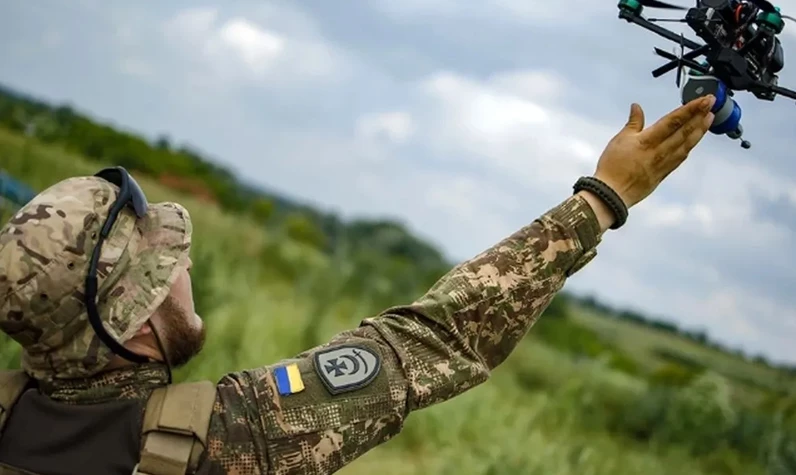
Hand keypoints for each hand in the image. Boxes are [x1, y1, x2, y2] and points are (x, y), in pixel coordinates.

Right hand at [591, 96, 714, 209]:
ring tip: (710, 118)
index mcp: (648, 140)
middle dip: (700, 115)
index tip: (704, 100)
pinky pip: (681, 157)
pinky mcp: (664, 173)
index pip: (674, 121)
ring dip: (700, 130)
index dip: (691, 109)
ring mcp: (664, 163)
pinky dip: (690, 146)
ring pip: (687, 144)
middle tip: (713, 103)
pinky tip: (695, 140)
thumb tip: (636, 107)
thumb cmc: (612, 166)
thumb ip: (633, 122)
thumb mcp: (619, 140)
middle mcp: (660, 151)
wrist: (612, 193)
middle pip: (685, 131)